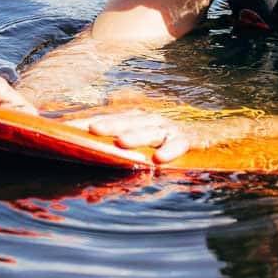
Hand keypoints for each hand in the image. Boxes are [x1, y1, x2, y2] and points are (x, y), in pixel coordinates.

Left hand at [85, 101, 230, 164]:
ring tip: (121, 143)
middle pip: (128, 120)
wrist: (209, 133)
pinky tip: (159, 159)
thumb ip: (120, 132)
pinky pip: (179, 144)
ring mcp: (169, 129)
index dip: (91, 122)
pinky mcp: (187, 140)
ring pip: (151, 131)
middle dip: (110, 124)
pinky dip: (171, 150)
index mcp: (136, 118)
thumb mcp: (142, 133)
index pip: (110, 118)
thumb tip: (89, 133)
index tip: (68, 127)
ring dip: (137, 136)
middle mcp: (151, 120)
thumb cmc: (166, 137)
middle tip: (92, 130)